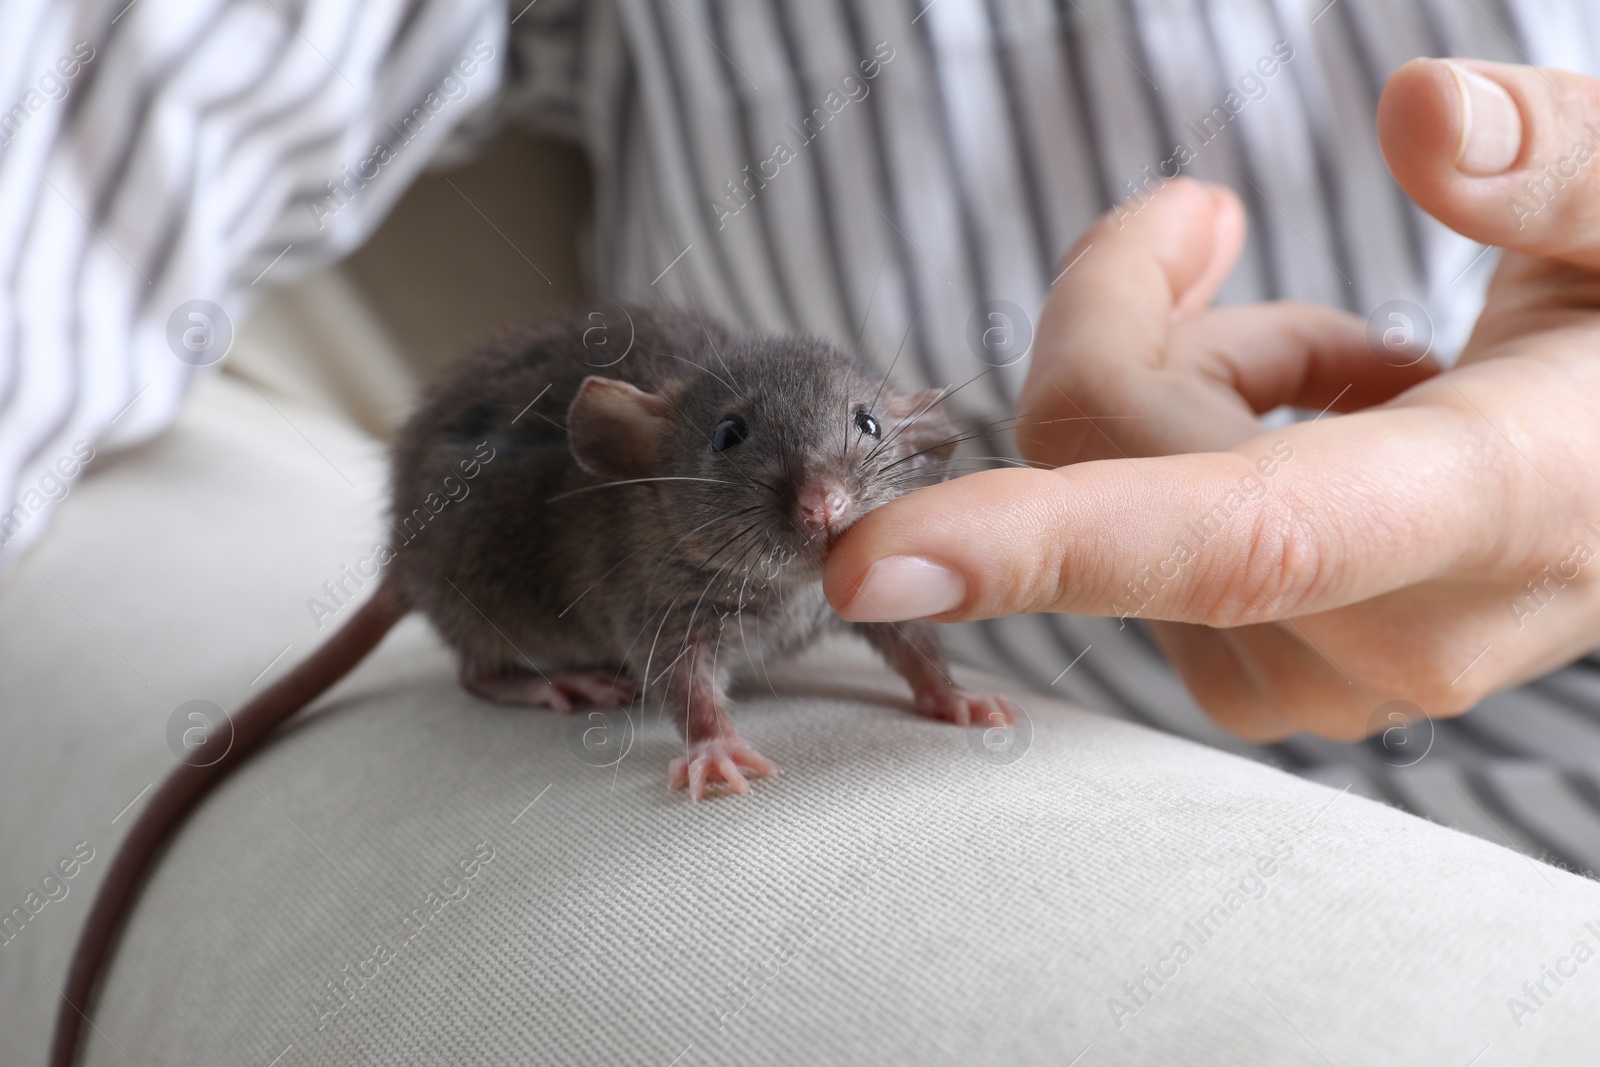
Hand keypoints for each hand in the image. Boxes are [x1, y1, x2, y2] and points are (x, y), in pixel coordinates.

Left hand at [824, 58, 1599, 741]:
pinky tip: (1302, 414)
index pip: (1235, 538)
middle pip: (1113, 460)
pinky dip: (1179, 455)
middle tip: (1205, 223)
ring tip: (1325, 347)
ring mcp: (1338, 673)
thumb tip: (1413, 112)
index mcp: (1489, 503)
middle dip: (1123, 314)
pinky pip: (1142, 562)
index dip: (1043, 543)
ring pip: (1107, 507)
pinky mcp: (1292, 678)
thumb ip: (1555, 163)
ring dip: (1174, 383)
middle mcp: (1400, 627)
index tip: (865, 564)